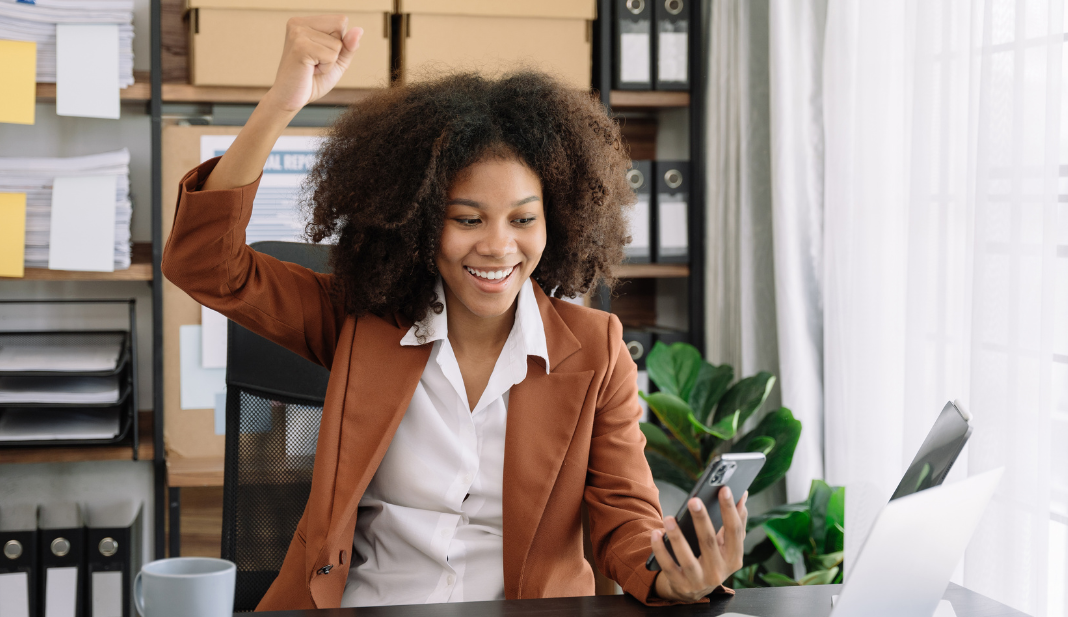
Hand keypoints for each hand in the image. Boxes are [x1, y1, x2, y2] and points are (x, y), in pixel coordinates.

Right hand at [265, 15, 362, 112]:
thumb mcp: (337, 61)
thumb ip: (349, 45)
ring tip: (311, 67)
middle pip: (340, 27)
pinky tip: (309, 71)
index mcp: (304, 22)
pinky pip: (331, 55)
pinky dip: (325, 68)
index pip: (340, 21)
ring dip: (329, 62)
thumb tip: (359, 30)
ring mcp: (298, 33)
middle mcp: (298, 23)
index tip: (319, 55)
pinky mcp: (300, 47)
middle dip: (335, 51)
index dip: (338, 43)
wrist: (290, 99)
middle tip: (315, 63)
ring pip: (337, 44)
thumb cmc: (312, 80)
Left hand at [651, 487, 748, 602]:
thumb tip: (743, 494)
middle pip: (709, 542)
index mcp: (734, 558)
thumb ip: (736, 521)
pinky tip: (656, 533)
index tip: (724, 489)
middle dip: (701, 520)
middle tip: (693, 500)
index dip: (730, 509)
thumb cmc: (713, 558)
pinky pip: (668, 566)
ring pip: (687, 557)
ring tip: (669, 518)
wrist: (695, 591)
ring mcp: (699, 580)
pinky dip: (661, 550)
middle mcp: (719, 572)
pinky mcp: (680, 584)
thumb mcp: (727, 544)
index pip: (734, 530)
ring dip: (677, 537)